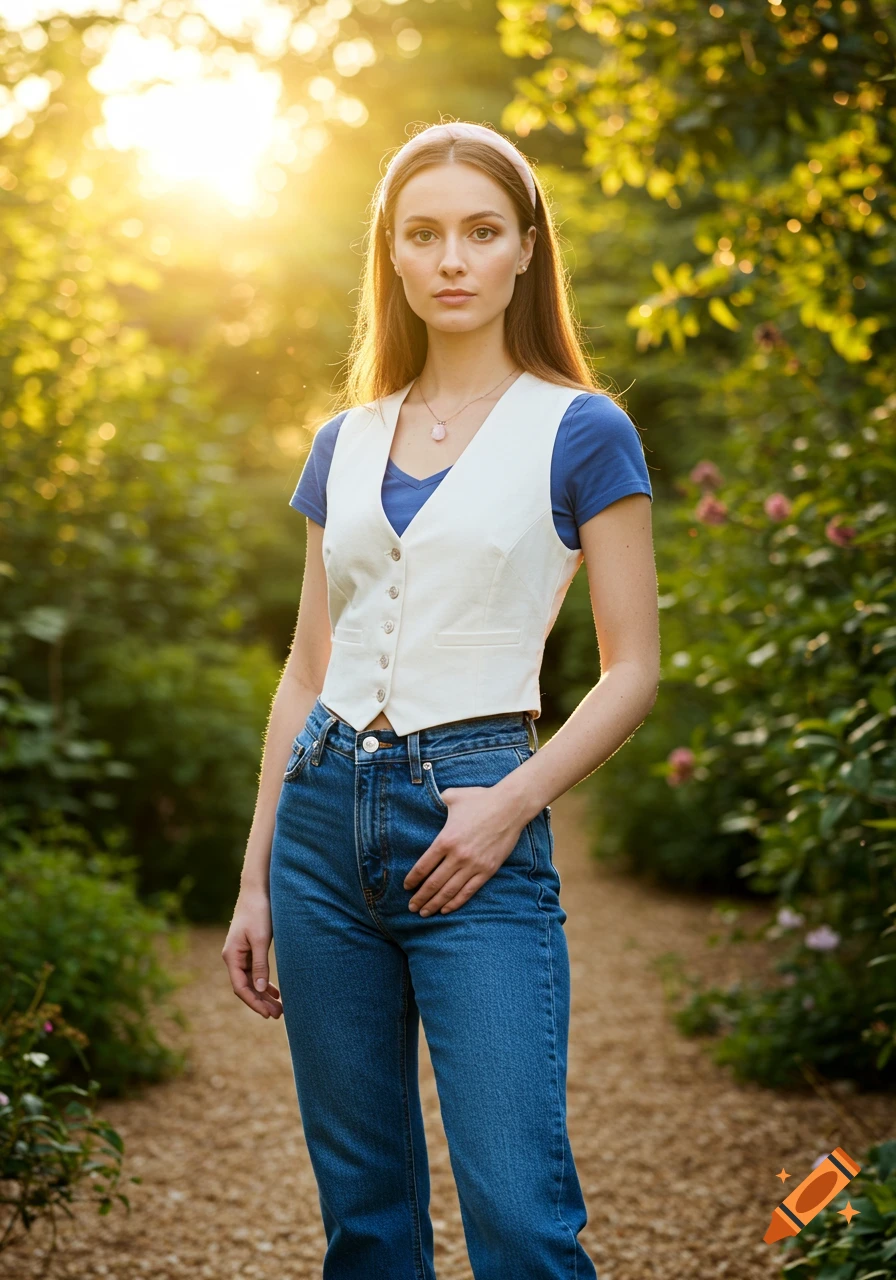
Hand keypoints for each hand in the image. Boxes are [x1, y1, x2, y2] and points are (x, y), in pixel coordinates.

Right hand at [221, 886, 282, 1018]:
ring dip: (264, 994)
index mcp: (232, 956)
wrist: (257, 890)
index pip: (241, 987)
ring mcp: (240, 954)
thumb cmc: (259, 912)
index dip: (254, 1002)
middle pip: (246, 987)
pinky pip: (255, 971)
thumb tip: (260, 989)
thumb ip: (260, 964)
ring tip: (279, 1008)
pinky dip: (264, 982)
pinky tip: (275, 992)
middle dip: (261, 1002)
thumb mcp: (261, 939)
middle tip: (278, 1015)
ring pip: (251, 981)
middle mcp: (233, 957)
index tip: (267, 1014)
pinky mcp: (249, 949)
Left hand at [404, 784, 524, 915]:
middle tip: (412, 907)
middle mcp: (457, 856)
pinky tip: (446, 909)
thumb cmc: (480, 799)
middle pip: (433, 883)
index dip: (412, 879)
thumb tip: (428, 800)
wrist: (510, 807)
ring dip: (435, 904)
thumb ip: (437, 802)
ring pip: (449, 891)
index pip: (423, 866)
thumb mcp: (453, 797)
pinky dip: (456, 902)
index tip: (406, 887)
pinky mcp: (488, 870)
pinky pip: (468, 891)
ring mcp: (473, 865)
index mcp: (446, 840)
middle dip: (420, 898)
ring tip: (424, 913)